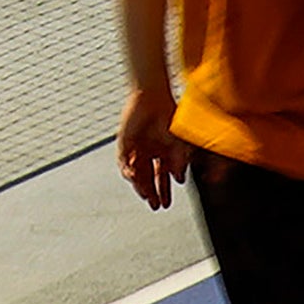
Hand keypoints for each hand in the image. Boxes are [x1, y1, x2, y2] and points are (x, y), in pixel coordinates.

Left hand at [115, 87, 181, 208]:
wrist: (153, 98)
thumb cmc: (169, 116)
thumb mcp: (179, 142)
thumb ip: (180, 161)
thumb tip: (180, 180)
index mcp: (163, 153)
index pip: (162, 178)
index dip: (164, 192)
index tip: (166, 205)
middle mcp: (149, 153)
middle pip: (148, 179)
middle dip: (152, 193)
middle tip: (155, 205)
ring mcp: (136, 148)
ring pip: (136, 173)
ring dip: (140, 185)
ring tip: (146, 196)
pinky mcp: (124, 142)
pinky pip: (123, 161)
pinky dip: (127, 170)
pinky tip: (133, 178)